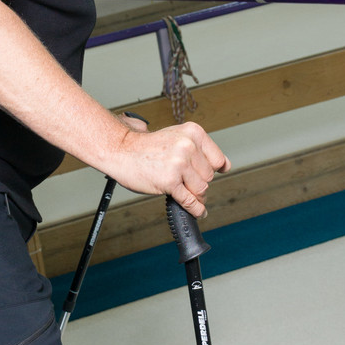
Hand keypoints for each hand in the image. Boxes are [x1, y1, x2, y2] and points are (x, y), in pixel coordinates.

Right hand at [106, 120, 229, 215]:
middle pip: (209, 176)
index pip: (217, 159)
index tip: (214, 174)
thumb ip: (198, 149)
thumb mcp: (176, 137)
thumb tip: (224, 166)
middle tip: (187, 183)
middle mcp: (188, 146)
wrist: (121, 150)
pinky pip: (190, 200)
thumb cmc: (146, 146)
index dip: (214, 169)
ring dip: (196, 195)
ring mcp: (179, 164)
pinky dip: (196, 209)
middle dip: (200, 183)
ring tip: (186, 193)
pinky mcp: (169, 181)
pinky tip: (199, 212)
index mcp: (193, 133)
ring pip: (201, 189)